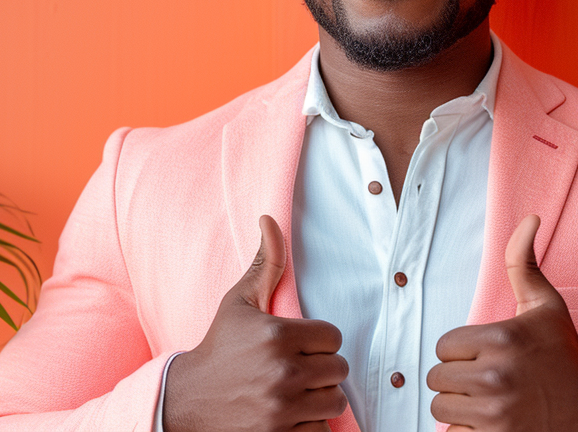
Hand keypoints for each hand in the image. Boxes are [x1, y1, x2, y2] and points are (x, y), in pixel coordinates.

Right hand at [163, 215, 348, 431]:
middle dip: (323, 368)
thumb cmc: (219, 348)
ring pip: (334, 402)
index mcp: (278, 335)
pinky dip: (310, 426)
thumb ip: (266, 262)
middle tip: (299, 368)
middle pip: (338, 370)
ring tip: (297, 391)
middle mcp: (283, 373)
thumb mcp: (239, 301)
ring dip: (320, 398)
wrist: (186, 403)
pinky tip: (290, 415)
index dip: (320, 340)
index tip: (302, 344)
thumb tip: (269, 219)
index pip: (334, 337)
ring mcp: (281, 410)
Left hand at [427, 214, 577, 431]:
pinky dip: (466, 431)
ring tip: (487, 399)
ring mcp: (495, 415)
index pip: (443, 346)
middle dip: (456, 378)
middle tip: (484, 377)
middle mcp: (495, 377)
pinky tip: (490, 421)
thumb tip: (530, 217)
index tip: (484, 352)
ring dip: (458, 406)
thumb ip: (522, 261)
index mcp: (501, 339)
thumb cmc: (562, 353)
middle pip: (437, 378)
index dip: (460, 350)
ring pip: (441, 408)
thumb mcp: (545, 304)